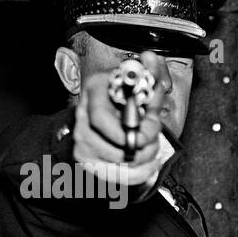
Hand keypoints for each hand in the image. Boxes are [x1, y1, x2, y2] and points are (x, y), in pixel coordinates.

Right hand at [72, 51, 168, 188]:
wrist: (103, 118)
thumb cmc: (124, 100)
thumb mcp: (139, 84)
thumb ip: (150, 74)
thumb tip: (151, 58)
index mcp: (94, 92)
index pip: (100, 119)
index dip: (125, 132)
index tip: (145, 137)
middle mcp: (82, 119)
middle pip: (112, 147)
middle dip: (143, 149)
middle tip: (155, 142)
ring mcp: (82, 142)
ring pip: (116, 165)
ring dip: (143, 161)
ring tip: (153, 150)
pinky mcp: (88, 162)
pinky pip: (116, 178)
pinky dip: (138, 174)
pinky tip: (148, 164)